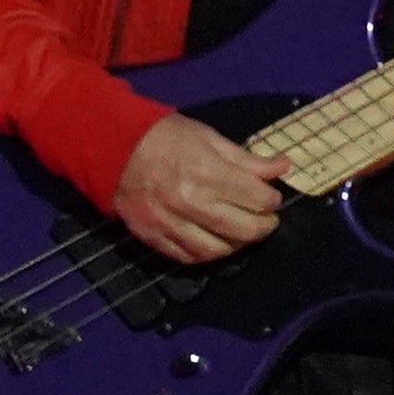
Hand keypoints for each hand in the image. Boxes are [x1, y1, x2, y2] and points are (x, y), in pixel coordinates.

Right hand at [116, 112, 286, 264]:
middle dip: (264, 226)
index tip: (271, 196)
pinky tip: (215, 241)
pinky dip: (206, 254)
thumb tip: (281, 167)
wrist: (111, 146)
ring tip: (241, 232)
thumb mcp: (209, 138)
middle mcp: (190, 202)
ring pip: (217, 250)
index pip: (258, 199)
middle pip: (244, 230)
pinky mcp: (151, 235)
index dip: (272, 200)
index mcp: (208, 173)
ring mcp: (168, 222)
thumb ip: (246, 159)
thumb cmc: (164, 137)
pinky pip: (187, 257)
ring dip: (237, 244)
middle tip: (266, 220)